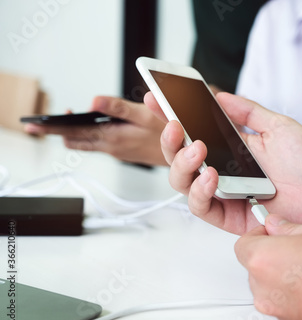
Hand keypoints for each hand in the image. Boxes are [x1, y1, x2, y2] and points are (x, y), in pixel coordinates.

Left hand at [24, 96, 166, 165]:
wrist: (183, 155)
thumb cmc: (166, 133)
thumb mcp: (144, 115)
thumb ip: (117, 107)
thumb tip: (93, 102)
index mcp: (112, 138)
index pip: (74, 134)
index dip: (54, 128)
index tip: (38, 124)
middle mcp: (110, 147)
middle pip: (74, 141)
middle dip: (55, 133)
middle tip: (36, 126)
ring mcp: (115, 150)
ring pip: (84, 144)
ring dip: (69, 135)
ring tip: (57, 125)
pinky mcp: (121, 150)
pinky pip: (96, 144)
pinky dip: (85, 136)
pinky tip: (85, 127)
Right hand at [145, 92, 301, 234]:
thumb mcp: (278, 127)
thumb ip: (248, 112)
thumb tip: (221, 96)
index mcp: (230, 146)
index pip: (193, 129)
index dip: (171, 115)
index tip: (155, 98)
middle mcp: (221, 168)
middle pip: (179, 157)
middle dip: (169, 140)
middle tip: (174, 125)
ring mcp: (223, 192)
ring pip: (182, 181)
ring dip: (182, 163)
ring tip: (196, 149)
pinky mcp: (228, 215)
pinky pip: (201, 206)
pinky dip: (200, 190)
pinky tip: (212, 176)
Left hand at [235, 216, 301, 319]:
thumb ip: (291, 228)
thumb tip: (277, 226)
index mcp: (267, 262)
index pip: (243, 245)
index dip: (260, 234)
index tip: (276, 231)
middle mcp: (270, 293)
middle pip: (255, 269)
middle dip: (272, 254)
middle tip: (300, 244)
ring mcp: (285, 315)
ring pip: (271, 288)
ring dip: (284, 275)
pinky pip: (288, 305)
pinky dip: (298, 294)